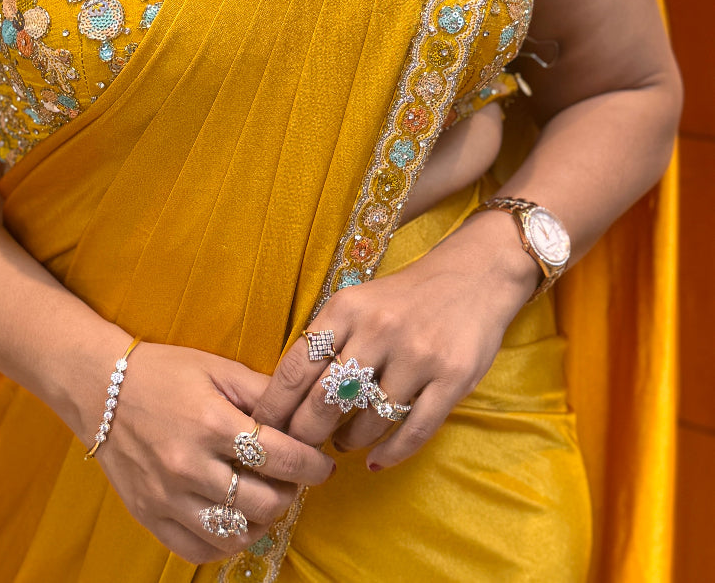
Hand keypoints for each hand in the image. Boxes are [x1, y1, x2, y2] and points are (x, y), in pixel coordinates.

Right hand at [89, 342, 334, 563]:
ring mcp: (166, 496)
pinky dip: (224, 540)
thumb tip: (302, 416)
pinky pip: (198, 549)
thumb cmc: (164, 372)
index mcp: (210, 422)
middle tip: (292, 479)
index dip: (311, 465)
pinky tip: (232, 517)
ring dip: (261, 520)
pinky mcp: (149, 516)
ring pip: (234, 534)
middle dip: (290, 492)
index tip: (322, 465)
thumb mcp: (217, 369)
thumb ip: (262, 392)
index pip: (279, 457)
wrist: (100, 387)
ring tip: (264, 498)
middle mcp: (189, 465)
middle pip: (263, 502)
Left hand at [253, 210, 539, 470]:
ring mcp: (419, 355)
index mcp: (346, 307)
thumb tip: (286, 399)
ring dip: (348, 441)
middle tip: (302, 447)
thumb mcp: (357, 302)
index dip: (275, 406)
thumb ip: (326, 340)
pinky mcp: (453, 378)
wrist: (473, 276)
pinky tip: (376, 460)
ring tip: (343, 443)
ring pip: (368, 420)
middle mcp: (380, 329)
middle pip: (324, 400)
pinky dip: (390, 453)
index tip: (264, 429)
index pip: (296, 367)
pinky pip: (414, 431)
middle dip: (306, 433)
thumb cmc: (403, 297)